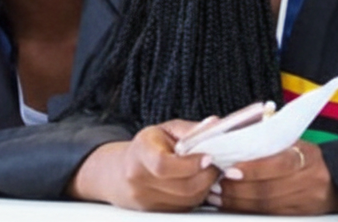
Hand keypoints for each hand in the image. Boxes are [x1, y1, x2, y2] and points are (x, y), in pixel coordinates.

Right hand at [71, 119, 219, 210]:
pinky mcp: (155, 212)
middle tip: (217, 164)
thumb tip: (215, 124)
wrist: (121, 172)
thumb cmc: (148, 147)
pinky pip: (185, 207)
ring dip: (205, 187)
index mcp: (140, 153)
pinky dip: (197, 196)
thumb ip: (191, 130)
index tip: (209, 157)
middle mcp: (138, 180)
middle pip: (183, 186)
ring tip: (207, 172)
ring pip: (188, 200)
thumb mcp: (165, 130)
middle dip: (207, 176)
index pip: (163, 165)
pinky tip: (196, 183)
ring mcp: (146, 199)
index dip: (190, 164)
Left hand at [211, 140, 337, 214]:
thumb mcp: (294, 143)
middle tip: (215, 183)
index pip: (278, 164)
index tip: (230, 169)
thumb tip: (235, 138)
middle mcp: (307, 181)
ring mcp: (303, 202)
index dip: (253, 169)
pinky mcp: (297, 216)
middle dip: (237, 188)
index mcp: (307, 157)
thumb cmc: (308, 157)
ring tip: (216, 195)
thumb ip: (269, 140)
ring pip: (265, 205)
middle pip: (268, 189)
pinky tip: (231, 205)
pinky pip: (268, 215)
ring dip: (237, 201)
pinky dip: (246, 210)